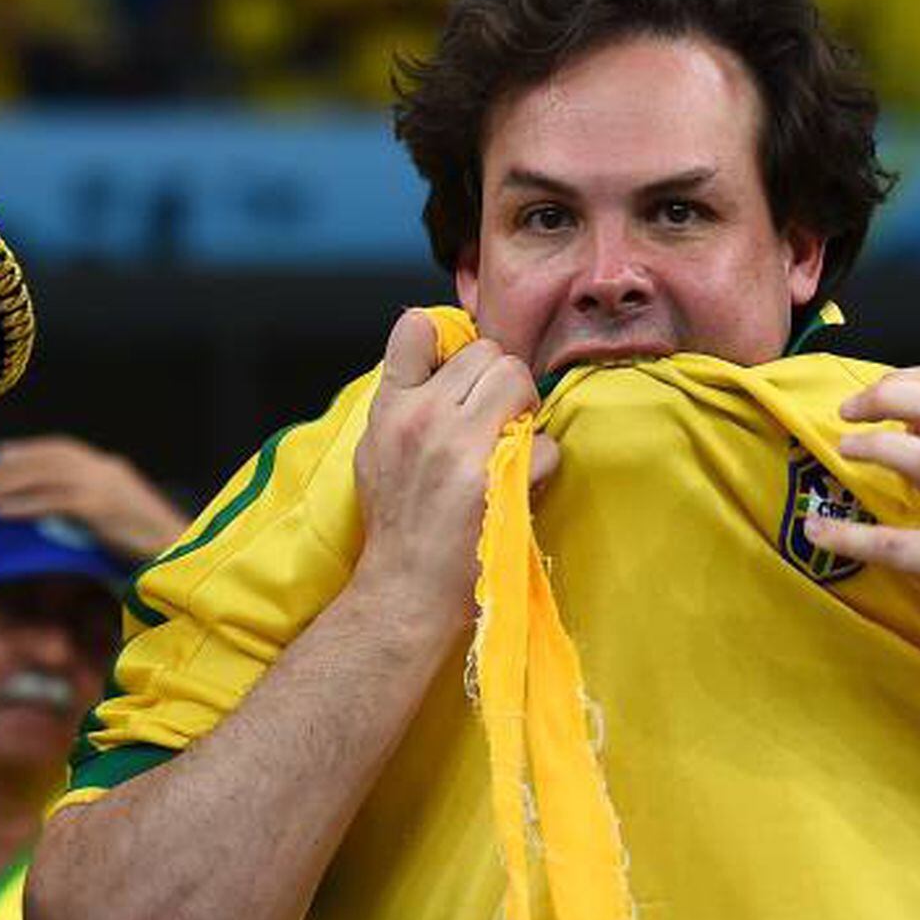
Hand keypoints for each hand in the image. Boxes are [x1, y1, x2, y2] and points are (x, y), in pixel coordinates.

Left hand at [0, 436, 188, 562]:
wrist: (181, 552)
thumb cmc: (150, 544)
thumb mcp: (120, 516)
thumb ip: (92, 505)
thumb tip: (56, 511)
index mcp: (109, 469)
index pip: (61, 449)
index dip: (27, 450)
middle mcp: (103, 470)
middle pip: (46, 458)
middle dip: (9, 466)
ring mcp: (102, 486)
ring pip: (44, 476)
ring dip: (7, 484)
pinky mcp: (98, 508)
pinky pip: (51, 502)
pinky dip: (22, 505)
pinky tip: (0, 513)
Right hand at [352, 309, 556, 625]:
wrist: (406, 589)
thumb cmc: (396, 526)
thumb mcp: (374, 451)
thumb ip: (401, 405)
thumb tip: (433, 366)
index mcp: (390, 410)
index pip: (414, 330)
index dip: (448, 342)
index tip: (458, 371)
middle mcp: (423, 417)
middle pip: (487, 352)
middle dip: (500, 382)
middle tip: (495, 419)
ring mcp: (462, 445)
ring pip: (518, 379)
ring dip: (524, 409)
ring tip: (509, 443)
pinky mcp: (500, 476)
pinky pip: (545, 441)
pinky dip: (540, 464)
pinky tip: (517, 486)